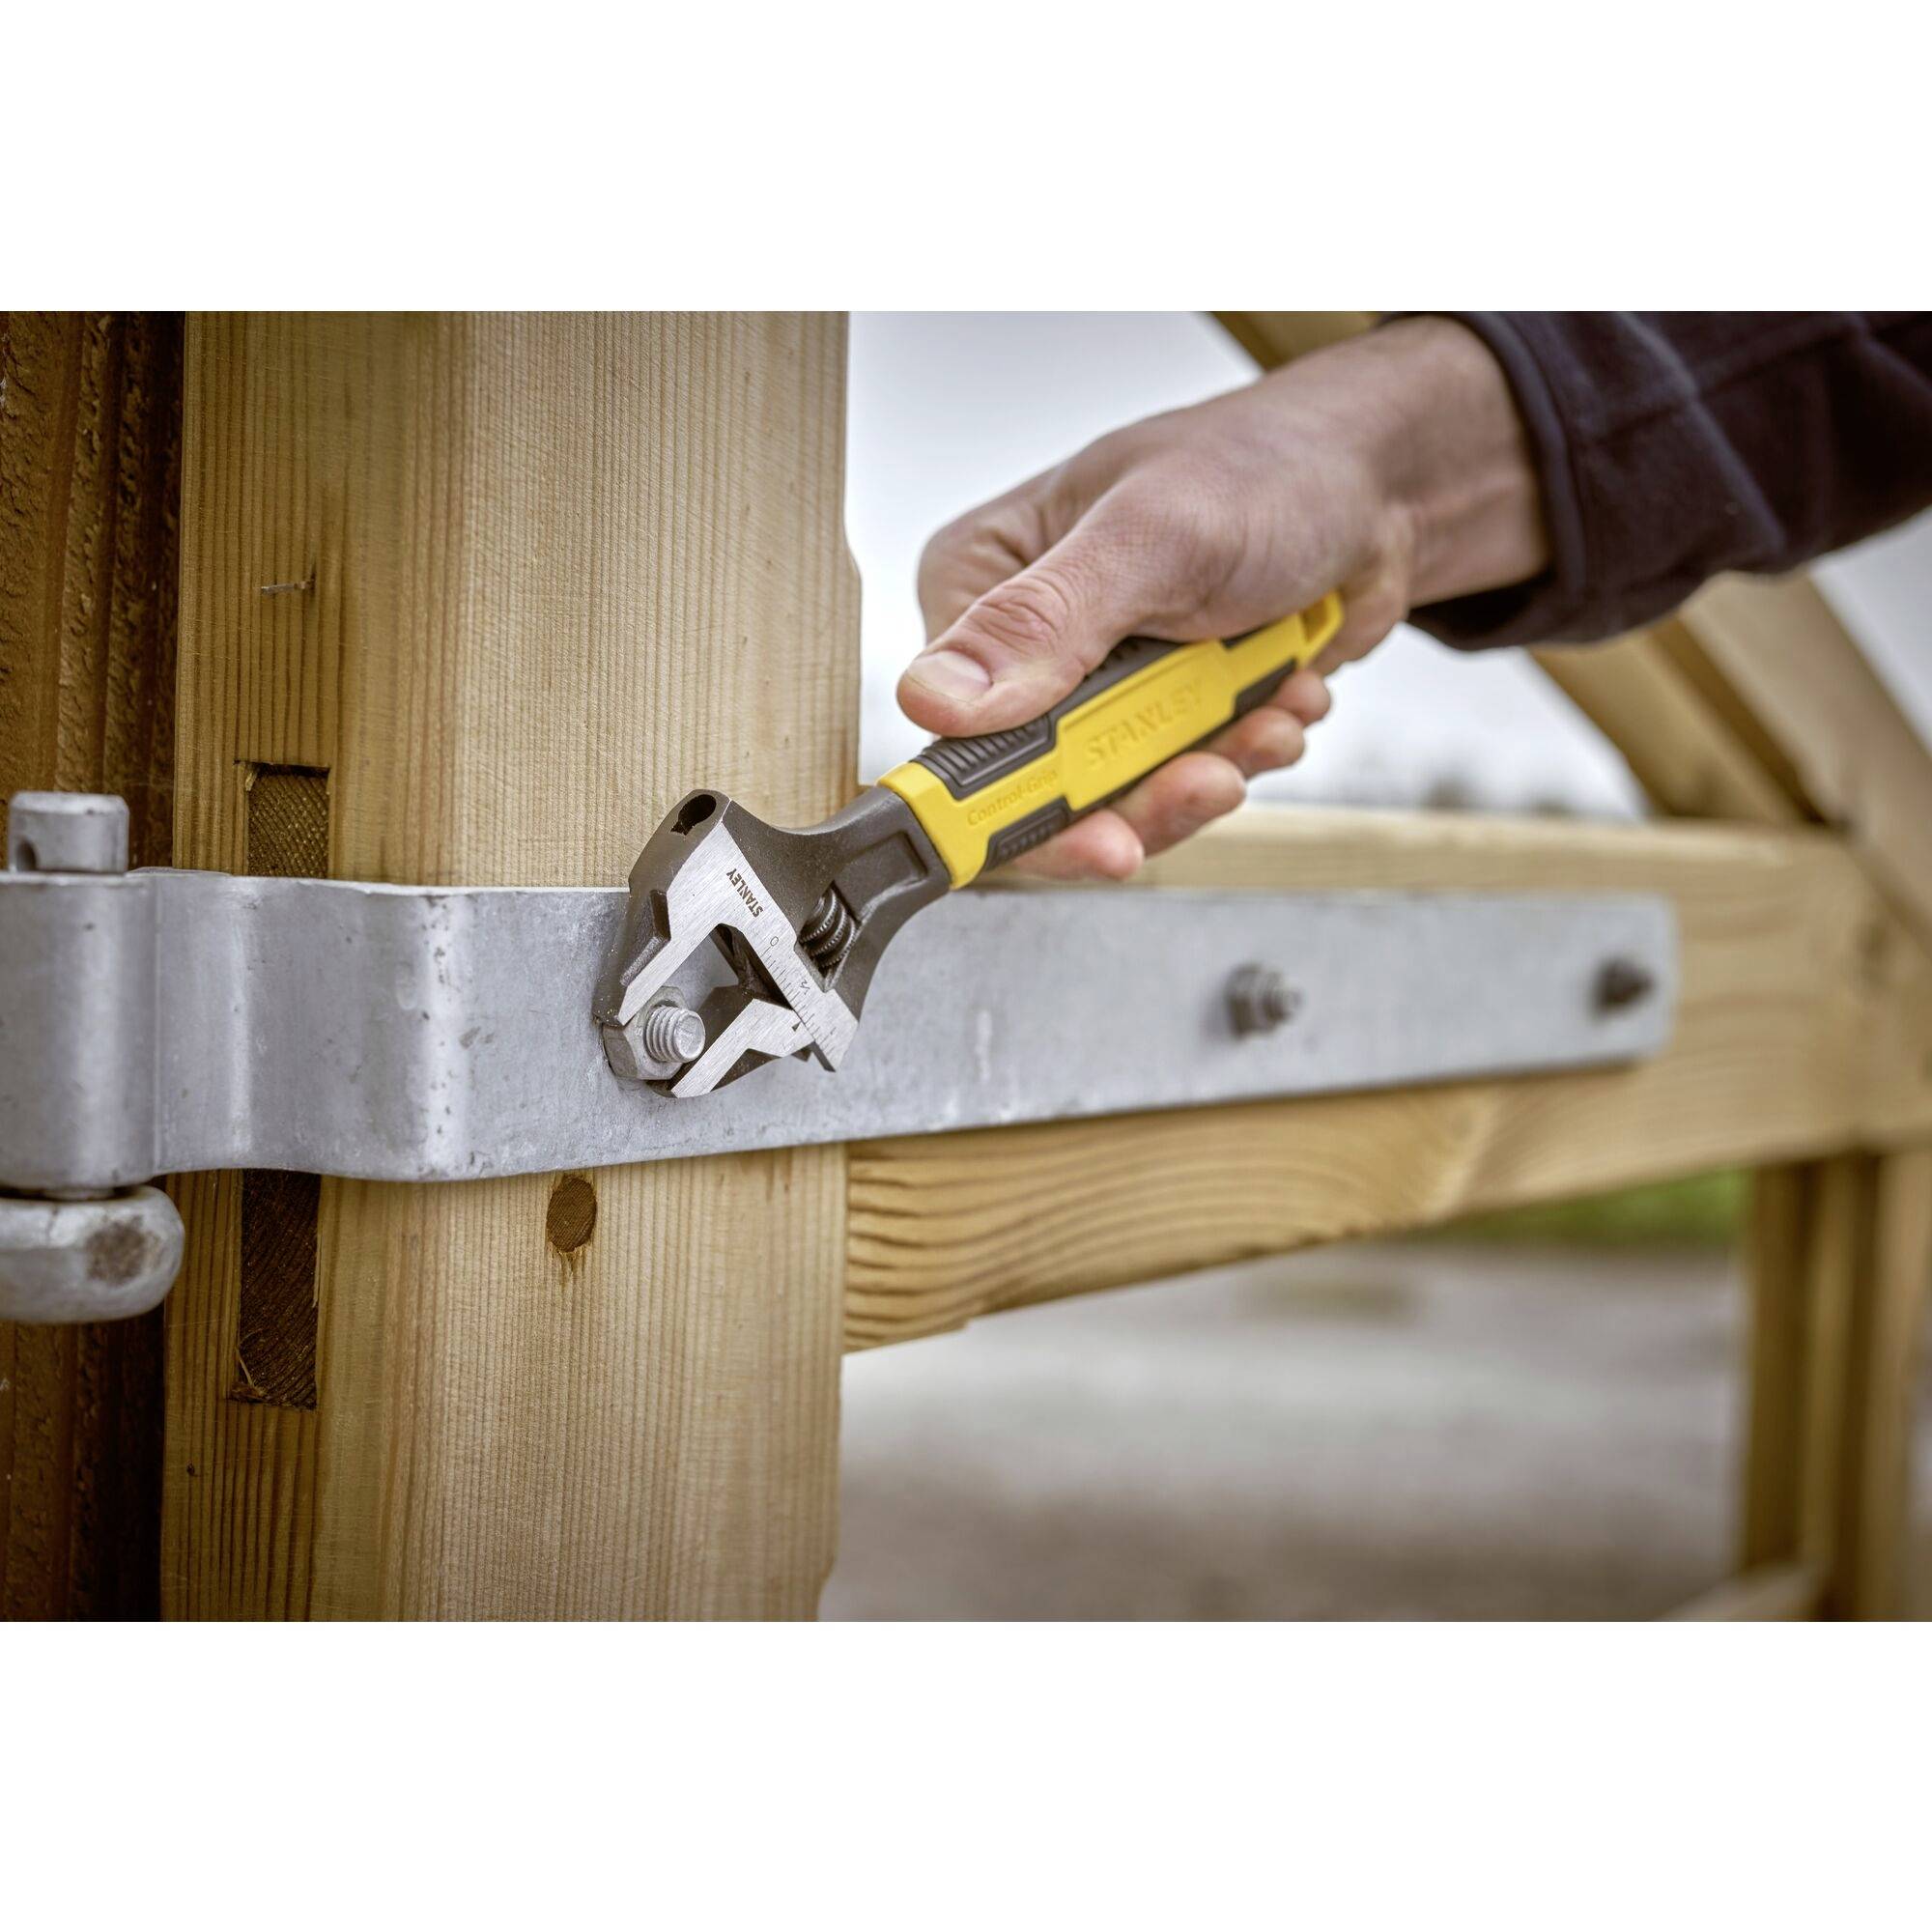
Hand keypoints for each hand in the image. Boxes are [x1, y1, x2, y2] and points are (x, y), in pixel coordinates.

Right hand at [899, 316, 1548, 878]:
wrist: (1376, 485)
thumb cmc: (1264, 469)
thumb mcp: (1151, 536)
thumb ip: (1045, 623)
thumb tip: (937, 701)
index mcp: (980, 583)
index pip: (960, 731)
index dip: (1015, 803)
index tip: (1092, 837)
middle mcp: (1025, 644)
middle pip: (1045, 786)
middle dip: (1143, 792)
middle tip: (1211, 778)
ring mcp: (1095, 686)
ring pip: (1122, 796)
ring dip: (1210, 768)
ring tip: (1269, 715)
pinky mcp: (1160, 715)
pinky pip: (1182, 782)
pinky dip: (1242, 754)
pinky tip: (1283, 697)